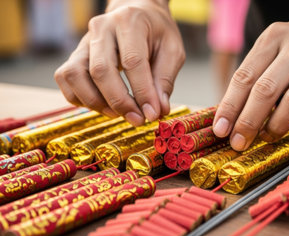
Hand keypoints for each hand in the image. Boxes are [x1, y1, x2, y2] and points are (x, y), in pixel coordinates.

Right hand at [54, 0, 184, 125]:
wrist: (137, 13)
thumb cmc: (156, 33)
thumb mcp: (172, 51)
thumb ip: (165, 80)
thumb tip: (158, 110)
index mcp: (130, 22)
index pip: (132, 61)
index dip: (142, 92)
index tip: (152, 113)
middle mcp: (101, 28)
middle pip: (100, 70)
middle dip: (119, 102)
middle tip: (137, 120)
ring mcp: (84, 41)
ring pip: (75, 75)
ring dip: (96, 102)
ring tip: (119, 114)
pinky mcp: (75, 55)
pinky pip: (66, 80)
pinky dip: (82, 99)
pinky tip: (104, 105)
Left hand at [213, 14, 288, 150]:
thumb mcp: (280, 48)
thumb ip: (258, 74)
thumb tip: (233, 113)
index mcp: (275, 37)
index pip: (244, 76)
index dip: (229, 106)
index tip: (220, 129)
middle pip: (265, 90)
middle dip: (248, 122)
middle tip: (239, 142)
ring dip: (278, 126)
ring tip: (270, 135)